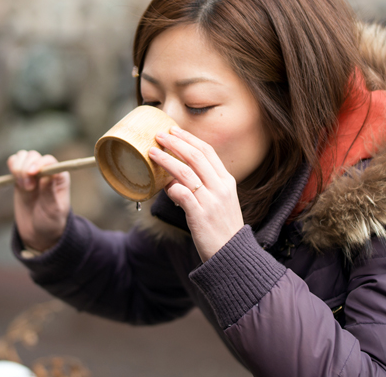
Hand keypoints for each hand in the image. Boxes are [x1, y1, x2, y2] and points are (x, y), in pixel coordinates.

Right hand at [7, 150, 70, 251]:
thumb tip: (47, 175)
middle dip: (26, 168)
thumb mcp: (53, 210)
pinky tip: (14, 180)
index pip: (49, 161)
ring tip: (22, 186)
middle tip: (27, 187)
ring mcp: (33, 173)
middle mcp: (47, 171)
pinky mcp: (21, 177)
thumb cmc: (51, 222)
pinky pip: (14, 162)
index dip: (39, 163)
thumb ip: (50, 193)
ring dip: (18, 167)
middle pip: (34, 156)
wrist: (39, 232)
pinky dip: (12, 166)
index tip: (32, 174)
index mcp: (60, 177)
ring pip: (23, 156)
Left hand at [149, 126, 243, 261]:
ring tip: (152, 153)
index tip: (175, 130)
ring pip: (186, 172)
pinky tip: (162, 186)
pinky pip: (182, 194)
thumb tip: (175, 180)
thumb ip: (204, 186)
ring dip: (167, 160)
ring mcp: (211, 201)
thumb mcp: (221, 201)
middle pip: (195, 156)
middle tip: (160, 135)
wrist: (232, 256)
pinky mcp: (200, 216)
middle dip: (176, 142)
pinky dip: (171, 187)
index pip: (207, 151)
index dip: (189, 138)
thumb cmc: (222, 228)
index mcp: (227, 181)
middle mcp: (221, 187)